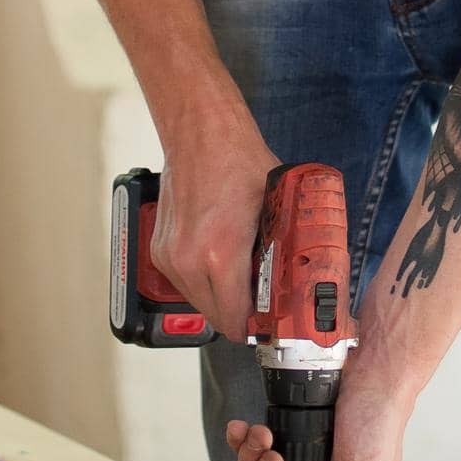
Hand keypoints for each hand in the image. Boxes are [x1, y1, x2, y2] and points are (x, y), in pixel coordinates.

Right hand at [150, 128, 280, 341]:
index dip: (258, 326)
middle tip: (263, 302)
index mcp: (219, 254)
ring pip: (199, 302)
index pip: (236, 319)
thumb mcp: (277, 207)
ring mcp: (169, 256)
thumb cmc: (238, 161)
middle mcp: (188, 261)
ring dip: (221, 298)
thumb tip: (300, 276)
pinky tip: (221, 261)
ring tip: (243, 278)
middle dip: (241, 315)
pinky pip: (185, 283)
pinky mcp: (160, 250)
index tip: (272, 323)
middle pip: (217, 317)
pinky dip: (204, 281)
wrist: (199, 134)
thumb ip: (285, 247)